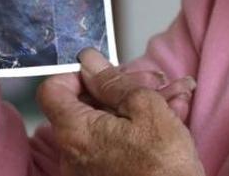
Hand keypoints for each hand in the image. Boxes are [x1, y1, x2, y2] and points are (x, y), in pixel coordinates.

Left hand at [37, 49, 203, 175]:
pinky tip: (172, 115)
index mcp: (75, 132)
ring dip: (141, 103)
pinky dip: (140, 127)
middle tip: (156, 81)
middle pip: (87, 104)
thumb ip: (113, 81)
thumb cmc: (164, 167)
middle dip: (124, 86)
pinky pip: (116, 142)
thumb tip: (91, 62)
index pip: (53, 89)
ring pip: (109, 121)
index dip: (78, 74)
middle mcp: (73, 154)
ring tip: (175, 97)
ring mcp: (88, 170)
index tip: (105, 70)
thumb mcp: (145, 108)